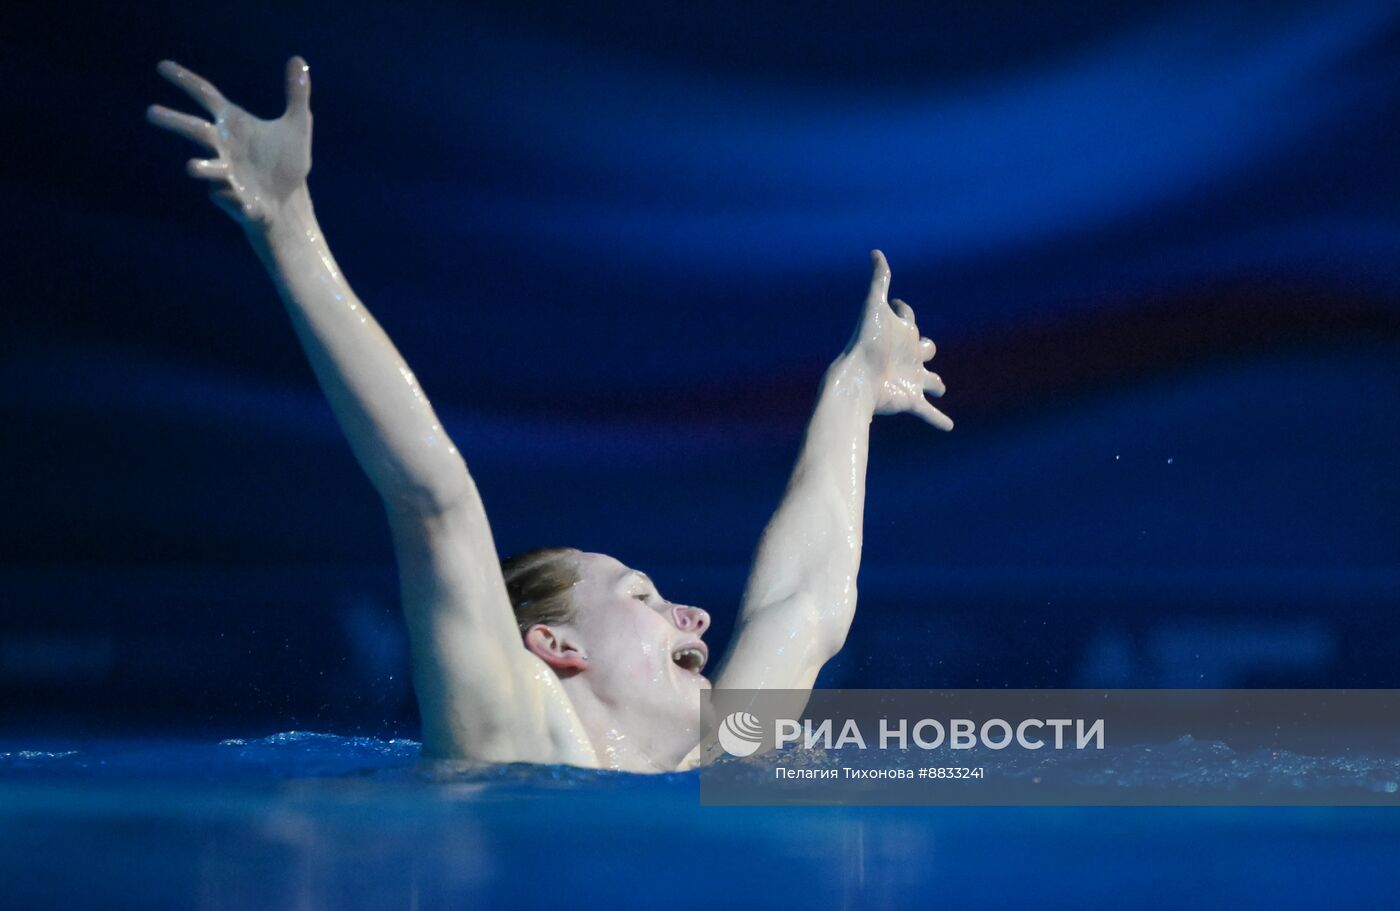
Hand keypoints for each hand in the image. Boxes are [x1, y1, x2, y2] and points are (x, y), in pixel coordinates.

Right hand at [147, 57, 312, 227]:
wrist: (289, 200)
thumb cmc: (286, 162)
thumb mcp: (298, 125)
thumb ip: (297, 95)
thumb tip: (299, 60)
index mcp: (234, 124)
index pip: (206, 95)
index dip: (185, 80)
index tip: (162, 66)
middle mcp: (224, 146)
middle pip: (195, 130)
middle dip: (174, 121)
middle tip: (150, 112)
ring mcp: (227, 173)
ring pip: (208, 168)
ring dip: (201, 168)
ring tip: (190, 167)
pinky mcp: (237, 199)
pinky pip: (229, 197)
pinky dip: (232, 199)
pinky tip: (243, 203)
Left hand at [844, 250, 951, 429]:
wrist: (858, 378)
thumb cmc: (865, 341)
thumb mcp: (874, 306)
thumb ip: (879, 280)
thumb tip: (876, 252)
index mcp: (900, 333)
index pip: (906, 317)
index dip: (904, 310)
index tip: (898, 304)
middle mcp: (906, 355)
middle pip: (923, 349)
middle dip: (926, 348)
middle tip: (927, 348)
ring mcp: (909, 378)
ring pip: (929, 380)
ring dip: (935, 385)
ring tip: (939, 389)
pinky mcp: (910, 399)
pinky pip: (927, 412)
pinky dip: (938, 419)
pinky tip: (948, 427)